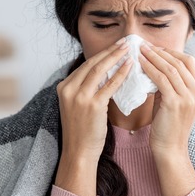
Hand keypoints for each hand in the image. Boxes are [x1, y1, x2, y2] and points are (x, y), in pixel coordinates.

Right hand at [54, 41, 131, 195]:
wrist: (79, 152)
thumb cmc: (82, 132)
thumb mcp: (78, 106)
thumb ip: (87, 90)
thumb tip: (105, 75)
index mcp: (64, 87)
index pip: (86, 66)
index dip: (102, 55)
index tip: (115, 46)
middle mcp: (68, 89)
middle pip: (92, 64)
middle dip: (110, 51)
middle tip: (125, 42)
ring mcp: (79, 97)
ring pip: (100, 70)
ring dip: (116, 57)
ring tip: (129, 49)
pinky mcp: (91, 105)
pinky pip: (109, 85)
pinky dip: (120, 74)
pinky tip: (130, 67)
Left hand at [138, 44, 194, 156]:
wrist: (170, 148)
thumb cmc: (168, 125)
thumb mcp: (173, 100)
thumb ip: (169, 84)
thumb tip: (155, 65)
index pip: (189, 62)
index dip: (172, 52)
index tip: (155, 48)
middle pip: (180, 62)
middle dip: (161, 52)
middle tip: (145, 45)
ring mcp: (188, 97)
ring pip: (171, 68)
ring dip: (154, 57)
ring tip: (140, 50)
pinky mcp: (175, 103)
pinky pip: (161, 79)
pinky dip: (150, 68)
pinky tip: (140, 63)